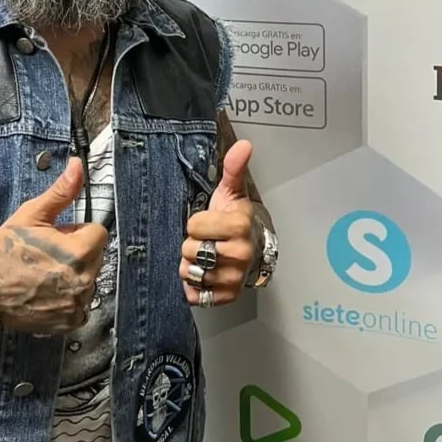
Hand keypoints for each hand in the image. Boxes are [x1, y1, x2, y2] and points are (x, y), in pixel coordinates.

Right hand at [0, 158, 107, 334]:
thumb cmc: (6, 249)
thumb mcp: (32, 215)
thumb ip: (61, 192)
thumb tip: (78, 165)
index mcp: (81, 251)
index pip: (97, 233)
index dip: (76, 232)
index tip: (56, 237)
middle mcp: (85, 280)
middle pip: (95, 257)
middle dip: (77, 252)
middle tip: (47, 255)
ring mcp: (77, 304)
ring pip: (88, 280)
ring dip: (73, 276)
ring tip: (44, 275)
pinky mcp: (69, 322)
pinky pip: (80, 304)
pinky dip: (67, 298)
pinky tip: (46, 293)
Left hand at [179, 139, 257, 307]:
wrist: (252, 250)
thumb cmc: (236, 221)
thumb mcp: (232, 192)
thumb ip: (233, 168)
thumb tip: (243, 145)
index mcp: (239, 227)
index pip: (193, 226)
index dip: (195, 223)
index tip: (207, 223)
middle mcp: (239, 256)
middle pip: (189, 250)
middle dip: (191, 244)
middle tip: (206, 240)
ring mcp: (233, 279)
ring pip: (189, 272)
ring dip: (190, 265)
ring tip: (204, 256)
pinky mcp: (225, 297)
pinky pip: (194, 294)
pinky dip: (193, 286)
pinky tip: (203, 274)